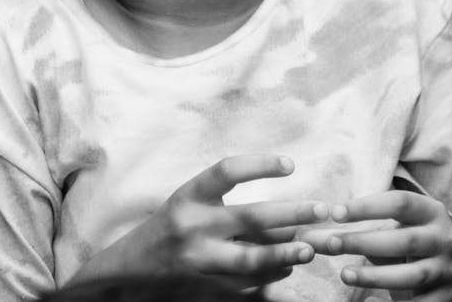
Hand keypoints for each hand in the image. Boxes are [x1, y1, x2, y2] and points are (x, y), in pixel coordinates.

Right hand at [87, 154, 326, 290]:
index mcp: (189, 196)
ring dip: (286, 253)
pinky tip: (291, 265)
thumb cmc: (168, 226)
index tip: (291, 164)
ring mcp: (201, 261)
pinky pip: (246, 284)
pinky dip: (272, 275)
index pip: (227, 172)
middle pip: (250, 217)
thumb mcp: (189, 202)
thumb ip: (226, 202)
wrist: (129, 270)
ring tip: (312, 247)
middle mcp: (194, 227)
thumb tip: (280, 212)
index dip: (259, 165)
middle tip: (322, 209)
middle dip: (291, 214)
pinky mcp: (207, 288)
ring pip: (251, 259)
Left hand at [303, 190, 451, 300]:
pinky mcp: (445, 297)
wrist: (442, 269)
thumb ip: (351, 230)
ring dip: (375, 276)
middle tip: (332, 244)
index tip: (334, 212)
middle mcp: (445, 238)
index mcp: (431, 210)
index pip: (399, 202)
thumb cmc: (403, 239)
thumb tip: (308, 238)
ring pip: (412, 275)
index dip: (367, 207)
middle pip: (404, 240)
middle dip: (365, 242)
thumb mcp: (386, 227)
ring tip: (344, 274)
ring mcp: (448, 269)